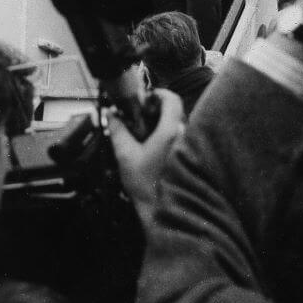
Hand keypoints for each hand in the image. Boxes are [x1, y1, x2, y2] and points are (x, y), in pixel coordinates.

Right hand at [108, 88, 184, 226]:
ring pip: (178, 123)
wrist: (163, 208)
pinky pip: (180, 135)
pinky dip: (168, 134)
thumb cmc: (146, 185)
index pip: (171, 99)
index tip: (145, 98)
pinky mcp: (190, 154)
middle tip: (140, 115)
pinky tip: (153, 145)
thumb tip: (112, 115)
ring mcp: (190, 144)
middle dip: (156, 109)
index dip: (157, 94)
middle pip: (175, 110)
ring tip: (144, 132)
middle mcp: (185, 134)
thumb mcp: (125, 155)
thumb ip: (118, 131)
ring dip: (162, 122)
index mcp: (171, 131)